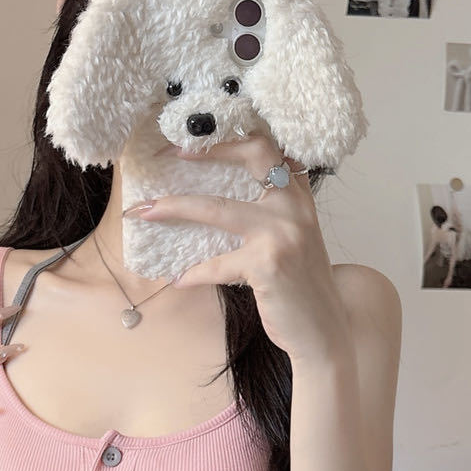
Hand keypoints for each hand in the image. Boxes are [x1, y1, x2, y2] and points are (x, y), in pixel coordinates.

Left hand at [126, 132, 350, 366]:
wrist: (325, 331)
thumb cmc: (301, 289)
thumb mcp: (296, 240)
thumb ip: (273, 214)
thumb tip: (216, 203)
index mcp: (300, 198)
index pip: (271, 149)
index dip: (233, 138)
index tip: (196, 142)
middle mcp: (295, 208)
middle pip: (253, 155)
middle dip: (209, 150)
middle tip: (172, 154)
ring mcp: (283, 234)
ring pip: (217, 207)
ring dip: (174, 207)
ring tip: (144, 211)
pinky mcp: (268, 264)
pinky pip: (216, 264)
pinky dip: (193, 273)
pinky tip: (179, 280)